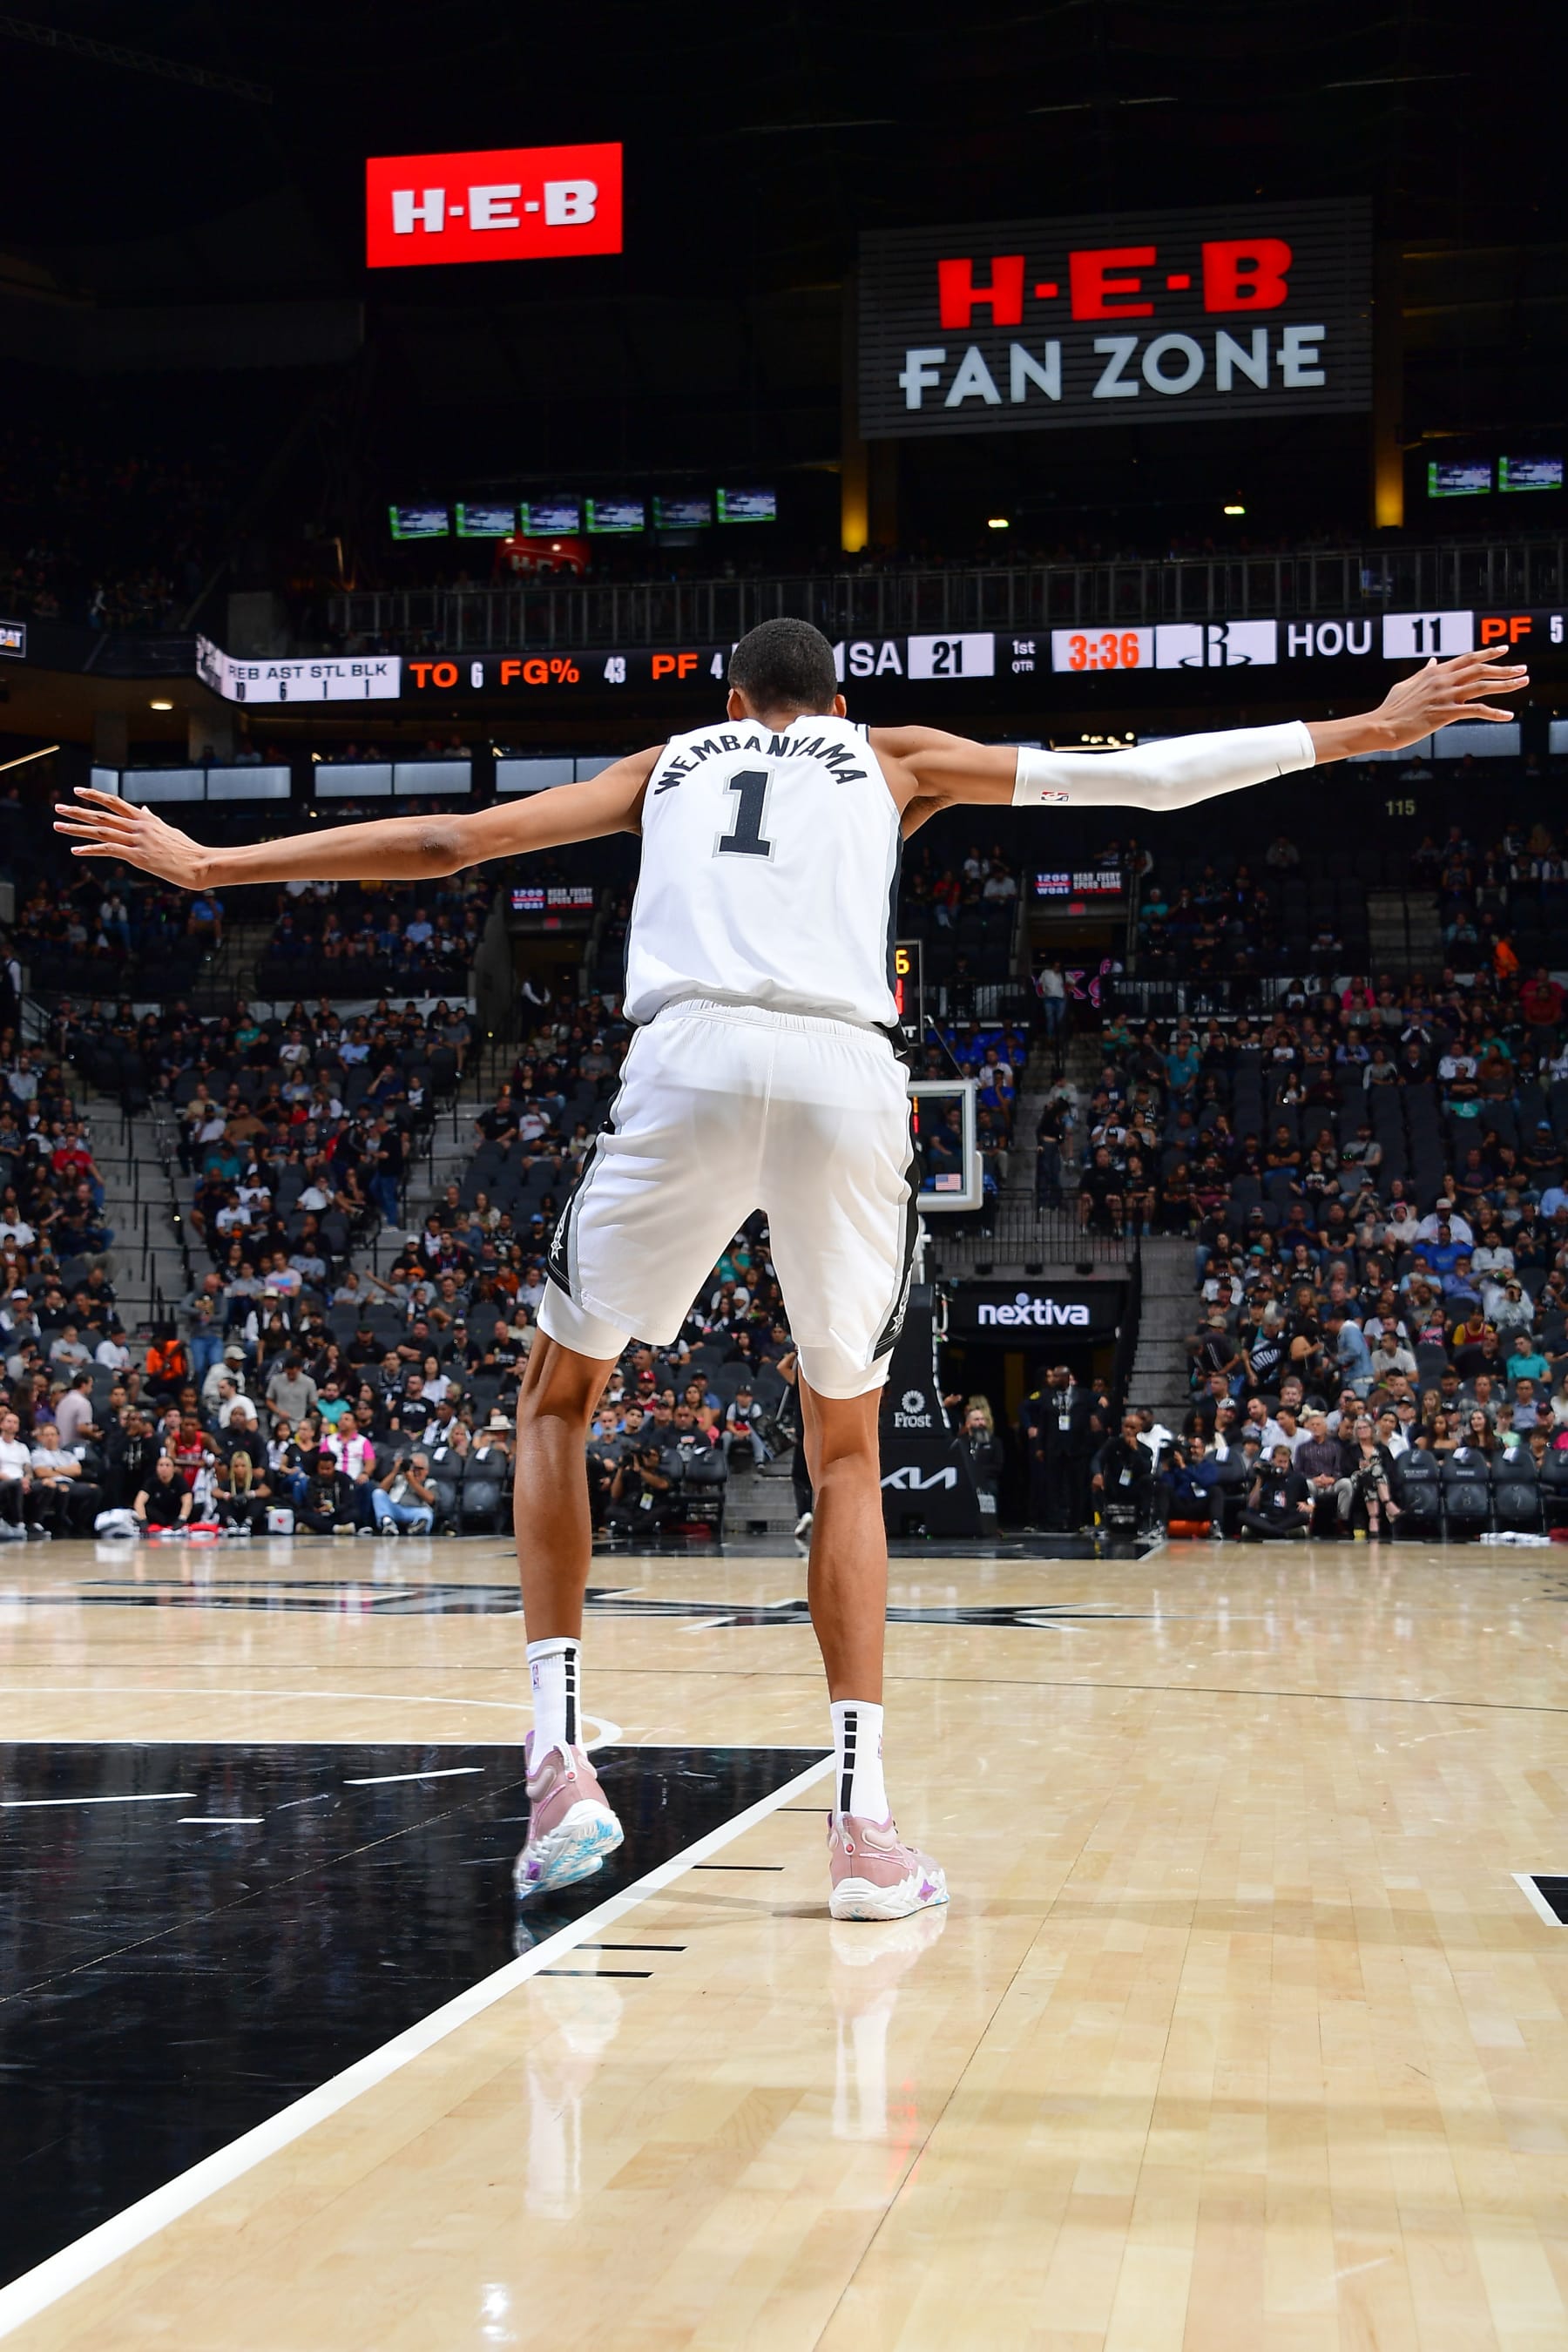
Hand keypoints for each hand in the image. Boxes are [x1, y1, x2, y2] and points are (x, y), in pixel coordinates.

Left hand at [52, 788, 209, 886]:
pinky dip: (90, 849)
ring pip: (100, 831)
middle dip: (77, 811)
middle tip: (58, 808)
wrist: (201, 864)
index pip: (114, 802)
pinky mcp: (138, 856)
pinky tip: (75, 850)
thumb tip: (144, 808)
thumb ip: (153, 819)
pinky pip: (108, 850)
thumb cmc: (187, 849)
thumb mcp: (168, 830)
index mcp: (145, 818)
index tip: (77, 790)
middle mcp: (138, 826)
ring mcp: (137, 841)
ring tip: (58, 826)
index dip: (94, 795)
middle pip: (101, 815)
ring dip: (76, 828)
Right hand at [1370, 650, 1527, 750]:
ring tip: (1523, 683)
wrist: (1383, 725)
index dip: (1488, 652)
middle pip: (1481, 669)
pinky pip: (1476, 711)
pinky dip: (1495, 713)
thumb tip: (1433, 660)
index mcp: (1435, 672)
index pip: (1468, 658)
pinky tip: (1508, 716)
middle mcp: (1443, 680)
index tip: (1504, 649)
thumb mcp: (1407, 684)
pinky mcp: (1446, 714)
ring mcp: (1445, 696)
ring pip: (1483, 686)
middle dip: (1504, 667)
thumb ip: (1423, 672)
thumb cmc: (1392, 708)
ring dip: (1506, 684)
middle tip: (1522, 668)